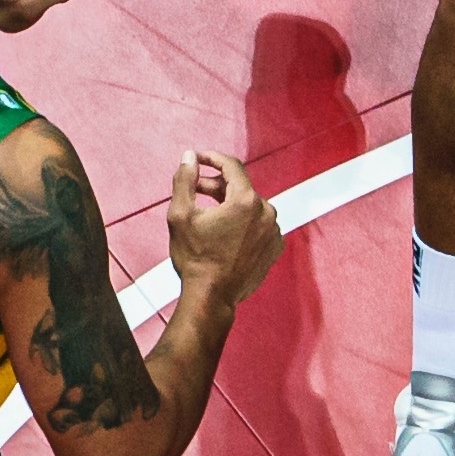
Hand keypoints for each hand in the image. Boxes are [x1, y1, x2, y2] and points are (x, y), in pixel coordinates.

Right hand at [166, 150, 280, 311]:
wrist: (211, 297)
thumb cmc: (195, 259)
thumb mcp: (180, 214)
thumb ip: (185, 179)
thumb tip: (189, 157)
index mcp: (246, 201)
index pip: (231, 166)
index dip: (212, 158)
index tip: (197, 158)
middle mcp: (266, 213)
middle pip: (240, 187)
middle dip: (216, 184)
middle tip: (195, 189)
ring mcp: (273, 232)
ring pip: (249, 205)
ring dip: (230, 203)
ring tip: (208, 213)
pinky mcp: (274, 248)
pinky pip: (258, 224)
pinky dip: (243, 222)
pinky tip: (224, 231)